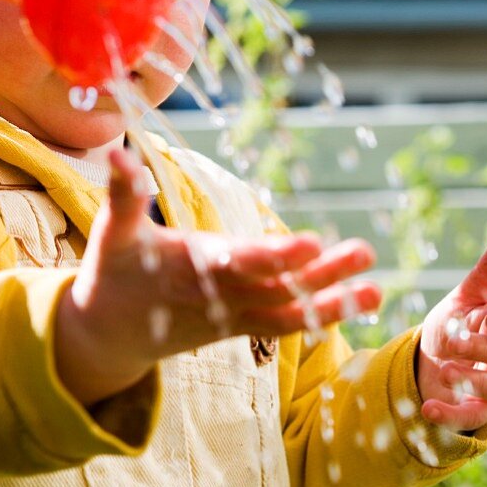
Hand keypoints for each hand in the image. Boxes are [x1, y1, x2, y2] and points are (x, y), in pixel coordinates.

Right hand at [55, 148, 381, 405]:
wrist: (108, 336)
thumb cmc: (113, 273)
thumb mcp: (112, 233)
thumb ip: (122, 194)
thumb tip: (117, 150)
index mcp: (194, 267)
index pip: (241, 263)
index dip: (276, 256)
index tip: (312, 245)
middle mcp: (221, 295)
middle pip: (279, 286)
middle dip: (323, 275)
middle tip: (365, 254)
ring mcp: (234, 316)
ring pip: (291, 309)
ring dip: (335, 302)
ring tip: (378, 291)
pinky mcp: (242, 327)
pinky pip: (286, 324)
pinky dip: (321, 317)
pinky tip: (359, 302)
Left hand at [416, 238, 486, 431]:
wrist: (428, 362)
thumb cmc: (454, 326)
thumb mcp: (463, 300)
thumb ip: (486, 276)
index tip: (485, 316)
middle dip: (484, 349)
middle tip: (455, 341)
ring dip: (472, 381)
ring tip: (445, 370)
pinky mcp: (478, 413)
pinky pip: (472, 419)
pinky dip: (450, 416)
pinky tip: (428, 409)